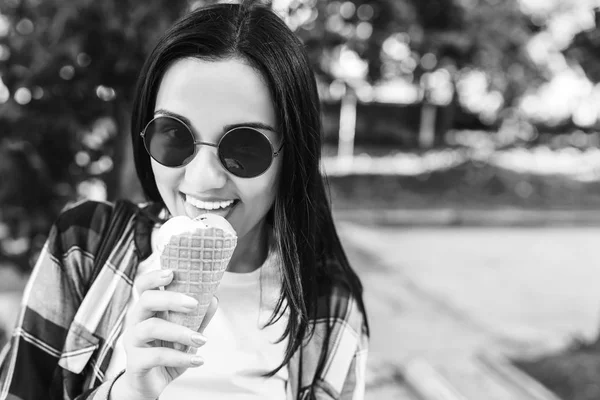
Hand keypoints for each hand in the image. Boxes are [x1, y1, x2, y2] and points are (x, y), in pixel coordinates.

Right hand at [111, 269, 217, 399]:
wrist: (150, 384)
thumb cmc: (167, 352)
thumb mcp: (186, 333)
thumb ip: (198, 317)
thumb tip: (214, 299)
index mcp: (148, 309)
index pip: (143, 285)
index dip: (154, 276)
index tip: (172, 273)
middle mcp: (136, 321)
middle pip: (146, 300)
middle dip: (171, 299)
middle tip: (194, 303)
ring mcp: (133, 341)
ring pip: (151, 327)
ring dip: (180, 332)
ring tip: (202, 340)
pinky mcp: (135, 362)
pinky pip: (156, 356)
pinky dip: (180, 357)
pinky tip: (197, 360)